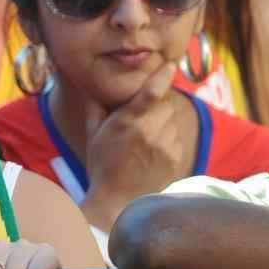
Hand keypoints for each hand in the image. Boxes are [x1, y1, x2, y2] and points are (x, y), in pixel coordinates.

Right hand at [79, 62, 185, 229]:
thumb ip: (94, 106)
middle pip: (166, 102)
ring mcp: (165, 147)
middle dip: (158, 101)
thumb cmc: (101, 166)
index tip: (169, 64)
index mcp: (127, 123)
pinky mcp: (176, 158)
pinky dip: (169, 135)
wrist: (117, 203)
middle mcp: (149, 133)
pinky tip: (154, 147)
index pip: (152, 92)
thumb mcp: (93, 134)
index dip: (163, 75)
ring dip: (163, 118)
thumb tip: (90, 84)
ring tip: (147, 133)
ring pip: (173, 118)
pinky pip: (178, 135)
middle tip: (144, 111)